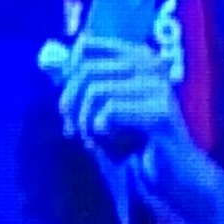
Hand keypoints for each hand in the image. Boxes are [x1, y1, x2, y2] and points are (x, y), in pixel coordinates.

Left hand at [42, 28, 184, 164]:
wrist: (171, 178)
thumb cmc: (133, 144)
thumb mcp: (102, 111)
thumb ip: (81, 85)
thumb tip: (51, 63)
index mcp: (138, 57)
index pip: (87, 46)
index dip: (68, 74)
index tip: (67, 105)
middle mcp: (151, 64)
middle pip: (86, 70)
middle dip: (71, 105)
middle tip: (74, 131)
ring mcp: (158, 86)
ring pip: (96, 90)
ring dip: (85, 122)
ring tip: (93, 141)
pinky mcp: (160, 112)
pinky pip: (110, 112)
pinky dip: (102, 133)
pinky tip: (114, 147)